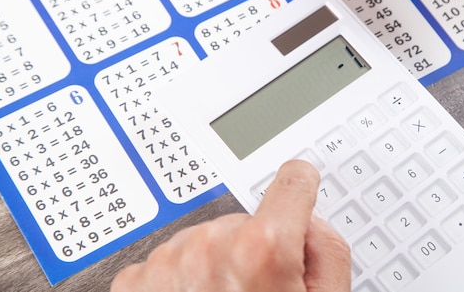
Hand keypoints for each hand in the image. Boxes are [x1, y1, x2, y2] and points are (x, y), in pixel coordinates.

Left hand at [111, 160, 350, 291]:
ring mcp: (169, 262)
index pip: (292, 182)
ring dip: (216, 264)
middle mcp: (211, 246)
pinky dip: (183, 281)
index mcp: (263, 249)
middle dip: (255, 248)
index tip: (299, 187)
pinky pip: (172, 261)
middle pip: (247, 220)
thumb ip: (327, 251)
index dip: (302, 188)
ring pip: (207, 239)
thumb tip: (308, 224)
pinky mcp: (137, 281)